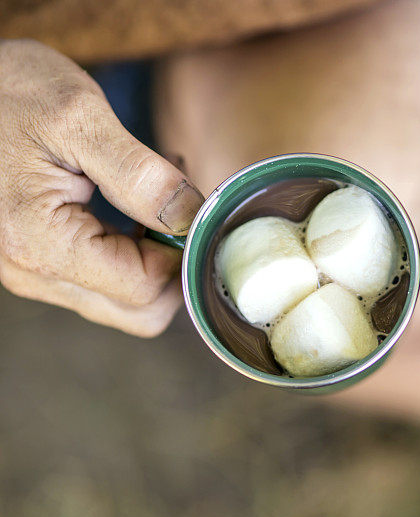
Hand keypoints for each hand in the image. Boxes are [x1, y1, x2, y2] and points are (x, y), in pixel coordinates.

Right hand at [0, 40, 203, 336]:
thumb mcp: (81, 118)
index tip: (189, 204)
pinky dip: (132, 252)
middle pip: (139, 312)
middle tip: (176, 207)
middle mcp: (33, 273)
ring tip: (151, 199)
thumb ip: (141, 177)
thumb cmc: (9, 91)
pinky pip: (105, 281)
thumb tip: (191, 220)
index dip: (181, 252)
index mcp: (42, 244)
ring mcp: (33, 272)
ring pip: (125, 302)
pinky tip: (134, 207)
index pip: (145, 288)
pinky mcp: (39, 261)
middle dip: (173, 265)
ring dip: (154, 258)